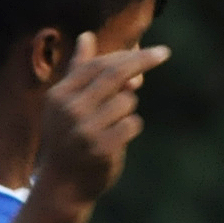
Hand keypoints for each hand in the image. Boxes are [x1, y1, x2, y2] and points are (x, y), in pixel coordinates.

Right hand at [33, 33, 170, 207]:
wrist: (62, 185)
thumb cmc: (67, 138)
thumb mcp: (66, 104)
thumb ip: (78, 71)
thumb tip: (86, 37)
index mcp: (59, 95)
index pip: (98, 65)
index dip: (127, 55)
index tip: (154, 50)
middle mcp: (69, 110)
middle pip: (114, 75)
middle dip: (142, 61)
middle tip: (164, 53)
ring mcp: (85, 130)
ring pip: (127, 101)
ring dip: (128, 109)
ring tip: (112, 124)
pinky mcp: (101, 148)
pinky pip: (132, 123)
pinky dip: (130, 128)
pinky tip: (116, 139)